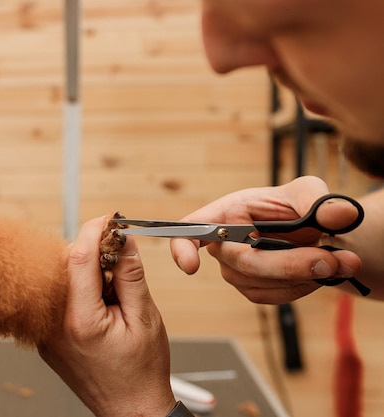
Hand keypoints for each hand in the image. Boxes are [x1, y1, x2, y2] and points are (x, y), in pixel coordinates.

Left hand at [38, 216, 174, 416]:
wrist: (130, 410)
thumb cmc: (141, 372)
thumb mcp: (146, 318)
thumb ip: (131, 276)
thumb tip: (124, 240)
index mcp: (81, 320)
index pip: (78, 257)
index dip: (94, 230)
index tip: (110, 220)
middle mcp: (55, 326)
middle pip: (62, 264)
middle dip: (90, 250)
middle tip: (117, 254)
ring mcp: (47, 333)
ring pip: (58, 280)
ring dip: (83, 269)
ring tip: (111, 286)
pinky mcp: (46, 338)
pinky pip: (56, 299)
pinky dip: (76, 288)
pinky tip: (98, 299)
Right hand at [171, 176, 361, 303]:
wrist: (316, 233)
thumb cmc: (299, 206)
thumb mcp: (310, 192)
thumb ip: (320, 201)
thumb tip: (338, 214)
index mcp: (228, 212)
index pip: (192, 229)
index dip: (182, 248)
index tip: (190, 267)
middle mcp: (225, 243)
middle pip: (243, 262)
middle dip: (290, 263)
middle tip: (333, 260)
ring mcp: (236, 269)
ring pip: (261, 283)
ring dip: (304, 276)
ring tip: (341, 261)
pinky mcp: (252, 288)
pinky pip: (273, 297)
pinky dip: (302, 287)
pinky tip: (320, 273)